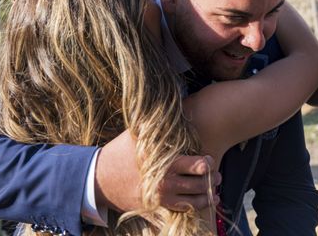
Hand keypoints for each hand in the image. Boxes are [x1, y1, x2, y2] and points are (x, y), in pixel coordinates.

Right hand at [95, 130, 219, 212]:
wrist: (100, 179)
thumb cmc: (120, 152)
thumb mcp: (137, 134)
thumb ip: (156, 125)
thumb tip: (171, 107)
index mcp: (163, 162)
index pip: (196, 165)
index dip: (207, 163)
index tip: (209, 159)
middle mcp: (165, 182)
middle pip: (198, 184)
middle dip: (211, 179)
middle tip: (217, 175)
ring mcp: (161, 197)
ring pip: (193, 201)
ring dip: (206, 196)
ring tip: (215, 192)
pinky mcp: (156, 208)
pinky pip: (180, 210)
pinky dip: (194, 207)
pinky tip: (202, 203)